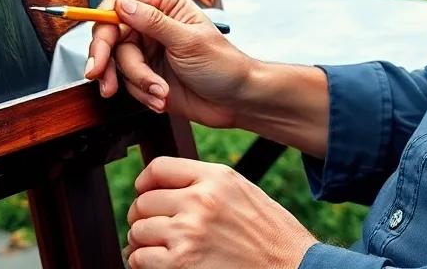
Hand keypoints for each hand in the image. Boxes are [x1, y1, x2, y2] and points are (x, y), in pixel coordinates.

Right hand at [85, 0, 250, 127]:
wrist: (236, 100)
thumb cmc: (222, 63)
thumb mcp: (188, 41)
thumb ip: (153, 22)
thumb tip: (122, 5)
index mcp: (165, 4)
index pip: (120, 3)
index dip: (104, 22)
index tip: (99, 47)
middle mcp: (152, 24)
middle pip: (111, 35)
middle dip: (107, 60)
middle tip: (102, 80)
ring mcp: (148, 51)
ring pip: (118, 63)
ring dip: (137, 82)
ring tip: (159, 93)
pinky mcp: (146, 75)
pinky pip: (127, 84)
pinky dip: (142, 94)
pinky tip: (161, 99)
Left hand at [123, 158, 315, 268]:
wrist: (289, 266)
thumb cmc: (268, 232)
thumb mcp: (240, 190)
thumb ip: (205, 183)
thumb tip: (165, 187)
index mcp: (216, 177)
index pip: (159, 167)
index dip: (145, 182)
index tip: (144, 192)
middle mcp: (200, 200)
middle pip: (144, 201)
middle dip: (142, 215)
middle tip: (152, 226)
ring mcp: (188, 232)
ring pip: (138, 230)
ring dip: (142, 242)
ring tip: (155, 247)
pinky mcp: (180, 263)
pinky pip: (139, 258)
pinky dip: (142, 262)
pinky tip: (159, 262)